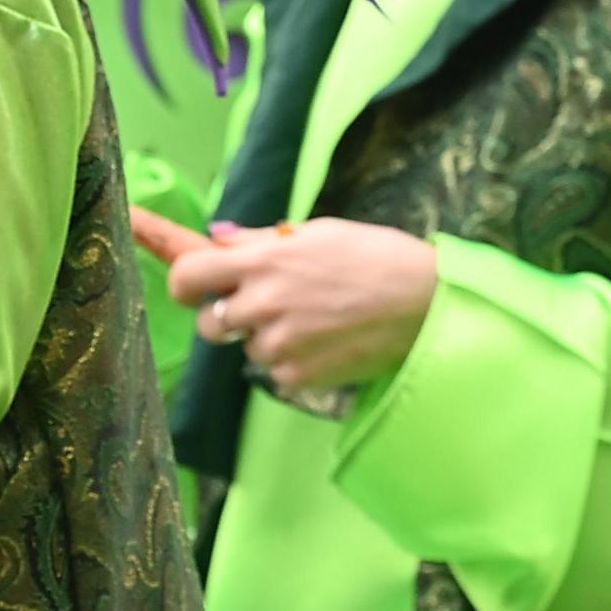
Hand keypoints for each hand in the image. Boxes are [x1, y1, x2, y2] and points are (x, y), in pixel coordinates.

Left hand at [131, 207, 439, 402]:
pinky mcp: (298, 377)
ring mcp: (279, 345)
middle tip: (266, 305)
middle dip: (227, 315)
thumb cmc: (375, 256)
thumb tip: (216, 238)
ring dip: (267, 338)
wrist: (426, 302)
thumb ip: (260, 240)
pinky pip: (276, 374)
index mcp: (263, 261)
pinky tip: (327, 342)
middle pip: (208, 323)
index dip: (185, 283)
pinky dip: (294, 362)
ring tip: (313, 320)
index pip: (187, 277)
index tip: (195, 286)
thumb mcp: (319, 232)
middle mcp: (263, 305)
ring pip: (247, 349)